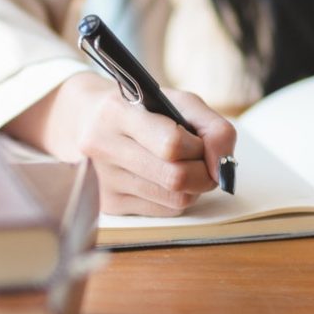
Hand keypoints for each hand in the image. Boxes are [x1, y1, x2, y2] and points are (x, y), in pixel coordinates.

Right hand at [6, 73, 236, 215]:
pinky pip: (164, 211)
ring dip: (194, 187)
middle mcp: (103, 147)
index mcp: (118, 112)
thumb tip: (224, 166)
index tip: (202, 144)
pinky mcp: (108, 205)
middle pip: (176, 178)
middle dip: (204, 174)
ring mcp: (102, 180)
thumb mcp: (178, 102)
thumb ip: (213, 127)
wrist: (88, 121)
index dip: (200, 148)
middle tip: (205, 163)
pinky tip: (165, 179)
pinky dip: (176, 198)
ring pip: (175, 200)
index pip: (172, 144)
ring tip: (185, 167)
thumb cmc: (143, 110)